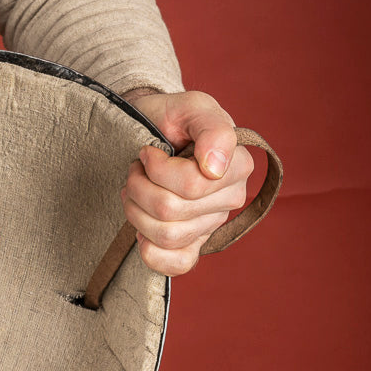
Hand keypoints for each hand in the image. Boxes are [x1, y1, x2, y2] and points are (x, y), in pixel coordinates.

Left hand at [121, 89, 253, 275]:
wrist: (149, 129)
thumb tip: (215, 168)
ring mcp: (211, 224)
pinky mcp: (193, 245)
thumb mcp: (192, 106)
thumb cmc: (171, 117)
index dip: (157, 170)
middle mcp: (230, 198)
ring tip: (134, 191)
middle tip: (135, 170)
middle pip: (172, 212)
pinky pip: (177, 264)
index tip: (148, 153)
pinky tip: (142, 231)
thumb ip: (212, 127)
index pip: (191, 186)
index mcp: (237, 166)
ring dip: (137, 212)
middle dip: (140, 188)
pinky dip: (152, 252)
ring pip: (167, 235)